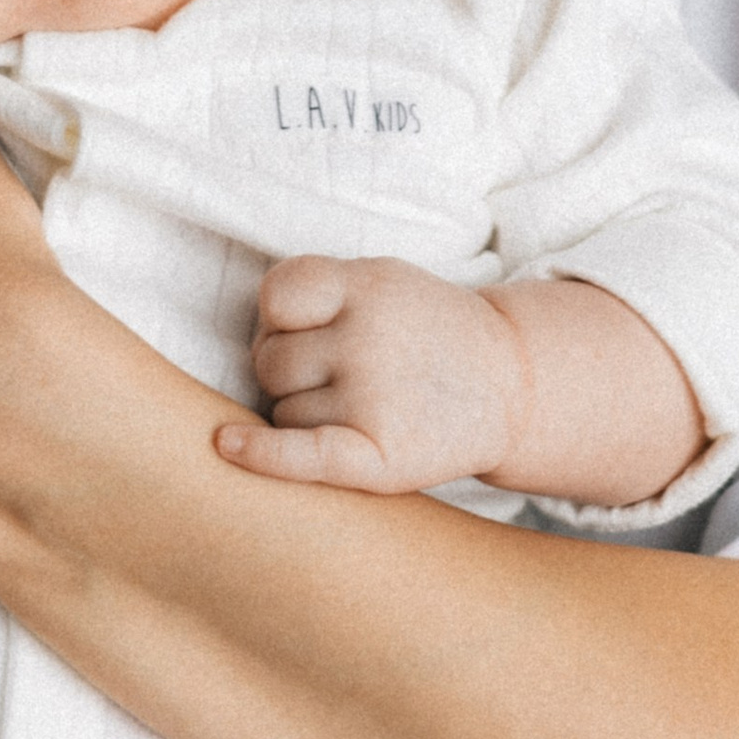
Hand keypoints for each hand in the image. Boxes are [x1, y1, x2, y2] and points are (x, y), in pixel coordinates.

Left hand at [218, 255, 521, 491]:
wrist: (512, 384)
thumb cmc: (425, 331)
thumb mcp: (383, 280)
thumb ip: (317, 291)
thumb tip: (249, 340)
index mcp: (369, 287)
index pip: (276, 297)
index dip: (278, 318)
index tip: (303, 329)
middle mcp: (370, 340)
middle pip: (270, 362)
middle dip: (290, 370)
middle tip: (341, 373)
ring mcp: (375, 400)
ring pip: (282, 413)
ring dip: (304, 414)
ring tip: (362, 405)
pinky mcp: (380, 458)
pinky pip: (300, 456)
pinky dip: (259, 453)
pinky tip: (226, 444)